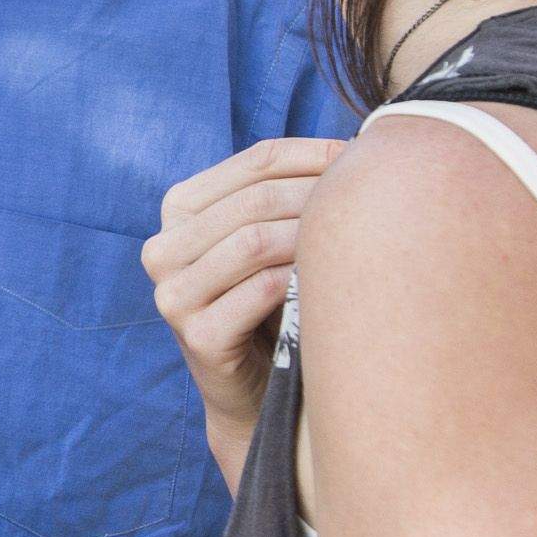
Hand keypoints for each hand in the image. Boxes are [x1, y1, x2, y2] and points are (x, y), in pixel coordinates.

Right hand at [145, 138, 345, 486]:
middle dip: (320, 194)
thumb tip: (363, 145)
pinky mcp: (197, 336)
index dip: (316, 153)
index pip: (256, 161)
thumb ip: (287, 194)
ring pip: (254, 241)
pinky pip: (261, 291)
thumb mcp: (266, 240)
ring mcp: (173, 295)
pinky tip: (336, 281)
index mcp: (178, 209)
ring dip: (313, 236)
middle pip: (255, 200)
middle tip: (374, 199)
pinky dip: (303, 281)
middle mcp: (162, 248)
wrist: (253, 391)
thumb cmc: (269, 304)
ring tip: (360, 239)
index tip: (367, 157)